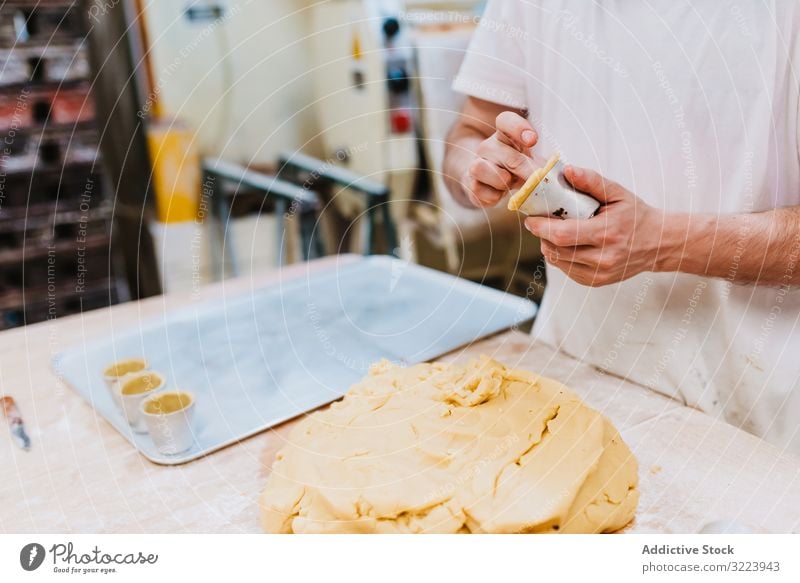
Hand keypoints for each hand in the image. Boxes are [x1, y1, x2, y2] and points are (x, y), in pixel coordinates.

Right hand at [464, 112, 540, 207]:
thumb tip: (549, 174)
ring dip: (503, 181)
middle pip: (509, 157)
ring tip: (509, 183)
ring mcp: (476, 165)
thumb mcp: (530, 160)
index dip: (518, 128)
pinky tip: (498, 192)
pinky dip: (494, 196)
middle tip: (539, 180)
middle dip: (527, 171)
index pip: (505, 121)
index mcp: (504, 135)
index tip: (533, 141)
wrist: (491, 183)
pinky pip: (482, 191)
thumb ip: (542, 164)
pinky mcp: (471, 184)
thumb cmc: (515, 169)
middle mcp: (488, 147)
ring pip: (484, 169)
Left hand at [524, 166, 667, 286]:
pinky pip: (566, 270)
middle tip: (538, 222)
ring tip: (552, 232)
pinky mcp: (595, 282)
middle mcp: (603, 258)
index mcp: (607, 234)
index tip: (531, 218)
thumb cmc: (636, 215)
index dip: (541, 227)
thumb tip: (568, 170)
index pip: (563, 235)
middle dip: (542, 235)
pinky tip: (565, 245)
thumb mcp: (618, 193)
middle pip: (556, 250)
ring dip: (548, 246)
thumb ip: (592, 181)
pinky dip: (560, 257)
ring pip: (558, 262)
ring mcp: (599, 274)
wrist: (658, 244)